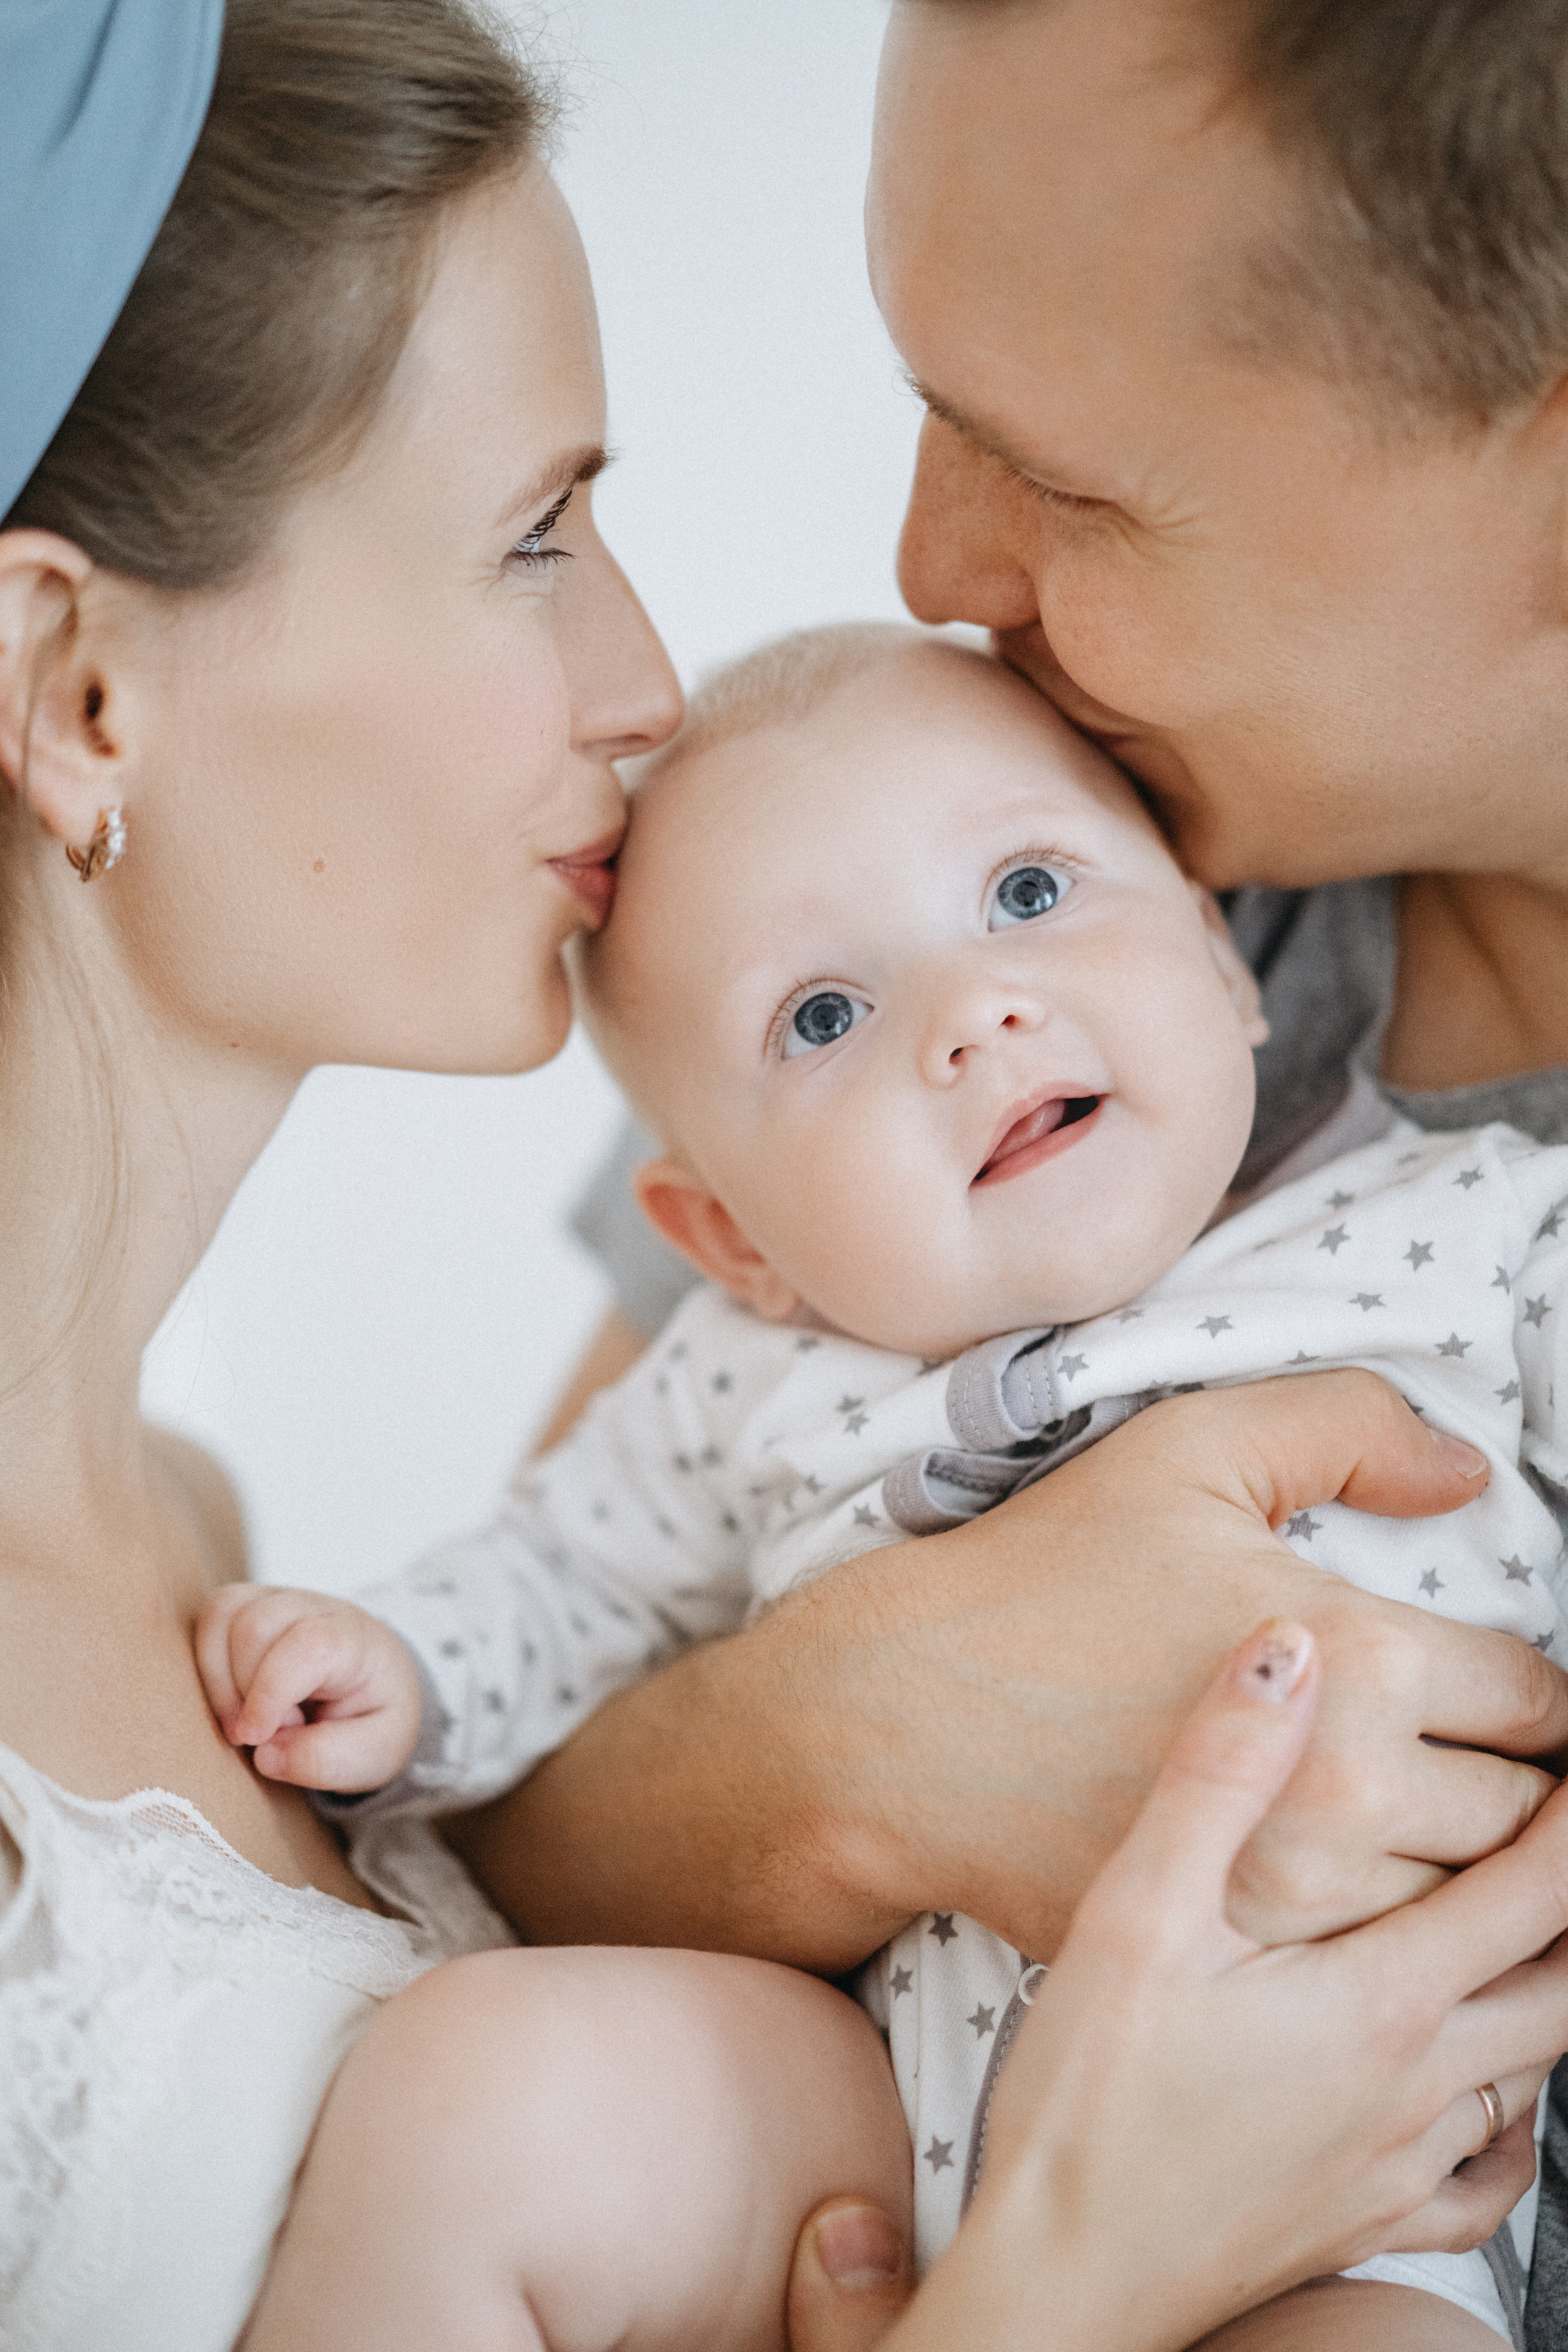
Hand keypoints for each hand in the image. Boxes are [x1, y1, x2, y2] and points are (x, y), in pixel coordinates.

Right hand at [196, 1583, 421, 1791]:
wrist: (376, 1683)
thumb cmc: (374, 1714)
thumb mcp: (377, 1752)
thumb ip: (329, 1760)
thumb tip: (266, 1755)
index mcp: (354, 1640)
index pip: (306, 1645)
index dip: (269, 1693)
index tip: (256, 1739)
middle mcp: (315, 1608)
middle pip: (254, 1627)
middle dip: (244, 1692)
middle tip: (268, 1732)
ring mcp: (279, 1600)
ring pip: (224, 1616)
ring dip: (220, 1679)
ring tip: (247, 1718)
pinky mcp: (250, 1606)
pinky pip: (211, 1617)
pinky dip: (208, 1663)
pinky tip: (232, 1698)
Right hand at [807, 1368, 1566, 1958]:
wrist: (902, 1728)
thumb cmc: (1043, 1581)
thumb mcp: (1191, 1448)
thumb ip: (1349, 1425)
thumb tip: (1467, 1475)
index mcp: (1360, 1658)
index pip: (1538, 1702)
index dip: (1538, 1696)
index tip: (1512, 1694)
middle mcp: (1351, 1796)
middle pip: (1524, 1820)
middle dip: (1518, 1787)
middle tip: (1489, 1758)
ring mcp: (1299, 1899)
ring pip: (1468, 1911)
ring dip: (1470, 1875)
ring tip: (1451, 1831)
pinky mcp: (1245, 1963)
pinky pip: (1384, 1973)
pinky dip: (1401, 1942)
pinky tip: (1383, 1902)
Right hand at [807, 1619, 1567, 2351]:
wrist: (1059, 2280)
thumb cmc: (1088, 2105)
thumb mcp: (1135, 1911)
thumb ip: (1218, 1773)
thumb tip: (1285, 1652)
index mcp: (1378, 1999)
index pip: (1533, 1890)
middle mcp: (1416, 2084)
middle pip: (1562, 1981)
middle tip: (1557, 1831)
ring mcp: (1398, 2163)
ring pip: (1533, 2070)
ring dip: (1550, 1992)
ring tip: (1533, 1934)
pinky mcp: (1365, 2220)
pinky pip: (1486, 2179)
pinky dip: (1515, 2126)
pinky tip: (1499, 2105)